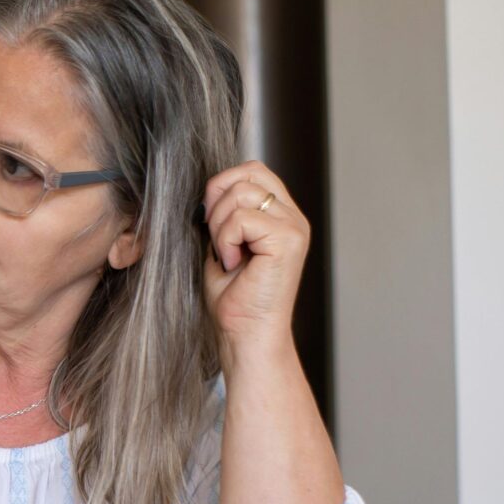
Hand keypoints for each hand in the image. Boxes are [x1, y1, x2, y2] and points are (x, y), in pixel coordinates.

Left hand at [202, 161, 310, 355]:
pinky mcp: (288, 241)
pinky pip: (242, 219)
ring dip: (219, 226)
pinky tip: (232, 264)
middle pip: (248, 173)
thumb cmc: (232, 296)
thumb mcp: (223, 242)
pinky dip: (225, 241)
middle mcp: (294, 217)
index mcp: (281, 215)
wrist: (243, 332)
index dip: (222, 186)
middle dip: (217, 202)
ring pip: (241, 194)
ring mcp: (295, 227)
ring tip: (227, 255)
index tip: (210, 221)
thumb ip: (225, 212)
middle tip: (217, 239)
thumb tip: (209, 189)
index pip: (253, 170)